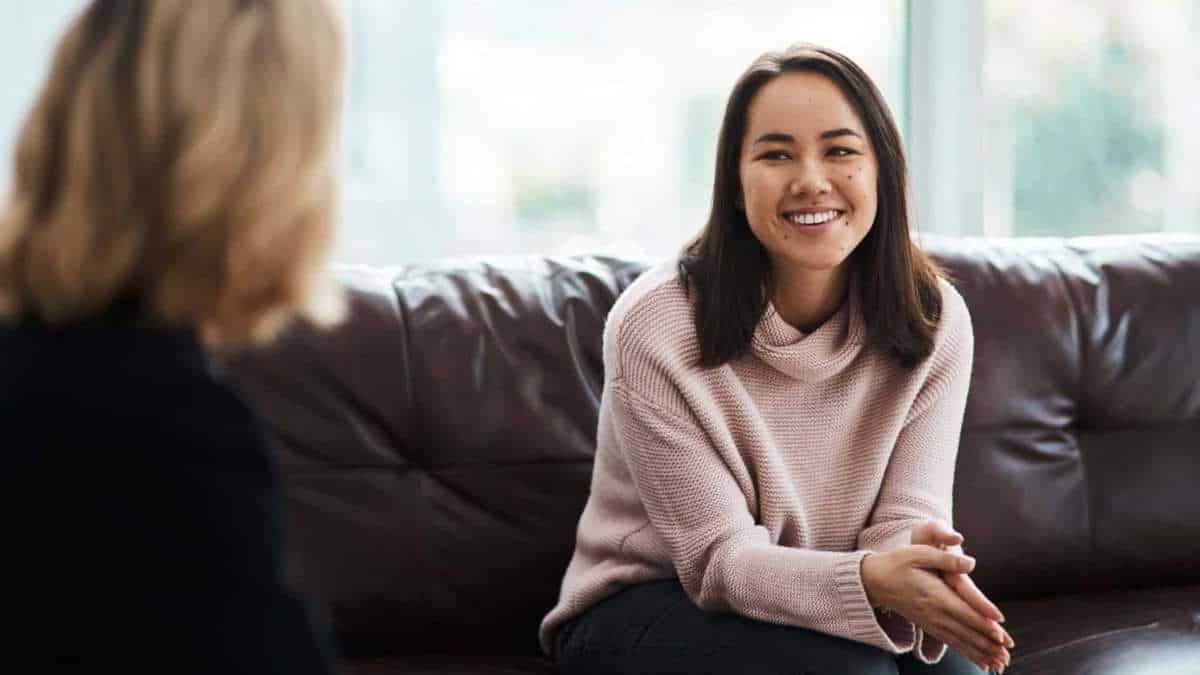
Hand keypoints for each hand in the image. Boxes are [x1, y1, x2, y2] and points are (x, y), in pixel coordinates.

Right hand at [860, 545, 1010, 672]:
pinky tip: (981, 662)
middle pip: (965, 631)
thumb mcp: (918, 553)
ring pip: (960, 641)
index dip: (982, 623)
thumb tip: (971, 563)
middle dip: (988, 644)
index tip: (1000, 633)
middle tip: (1007, 654)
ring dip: (981, 652)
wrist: (873, 581)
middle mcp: (934, 613)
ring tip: (1000, 663)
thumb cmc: (897, 563)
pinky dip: (967, 653)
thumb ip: (946, 558)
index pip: (963, 612)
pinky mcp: (928, 626)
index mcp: (934, 594)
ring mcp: (931, 622)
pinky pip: (951, 643)